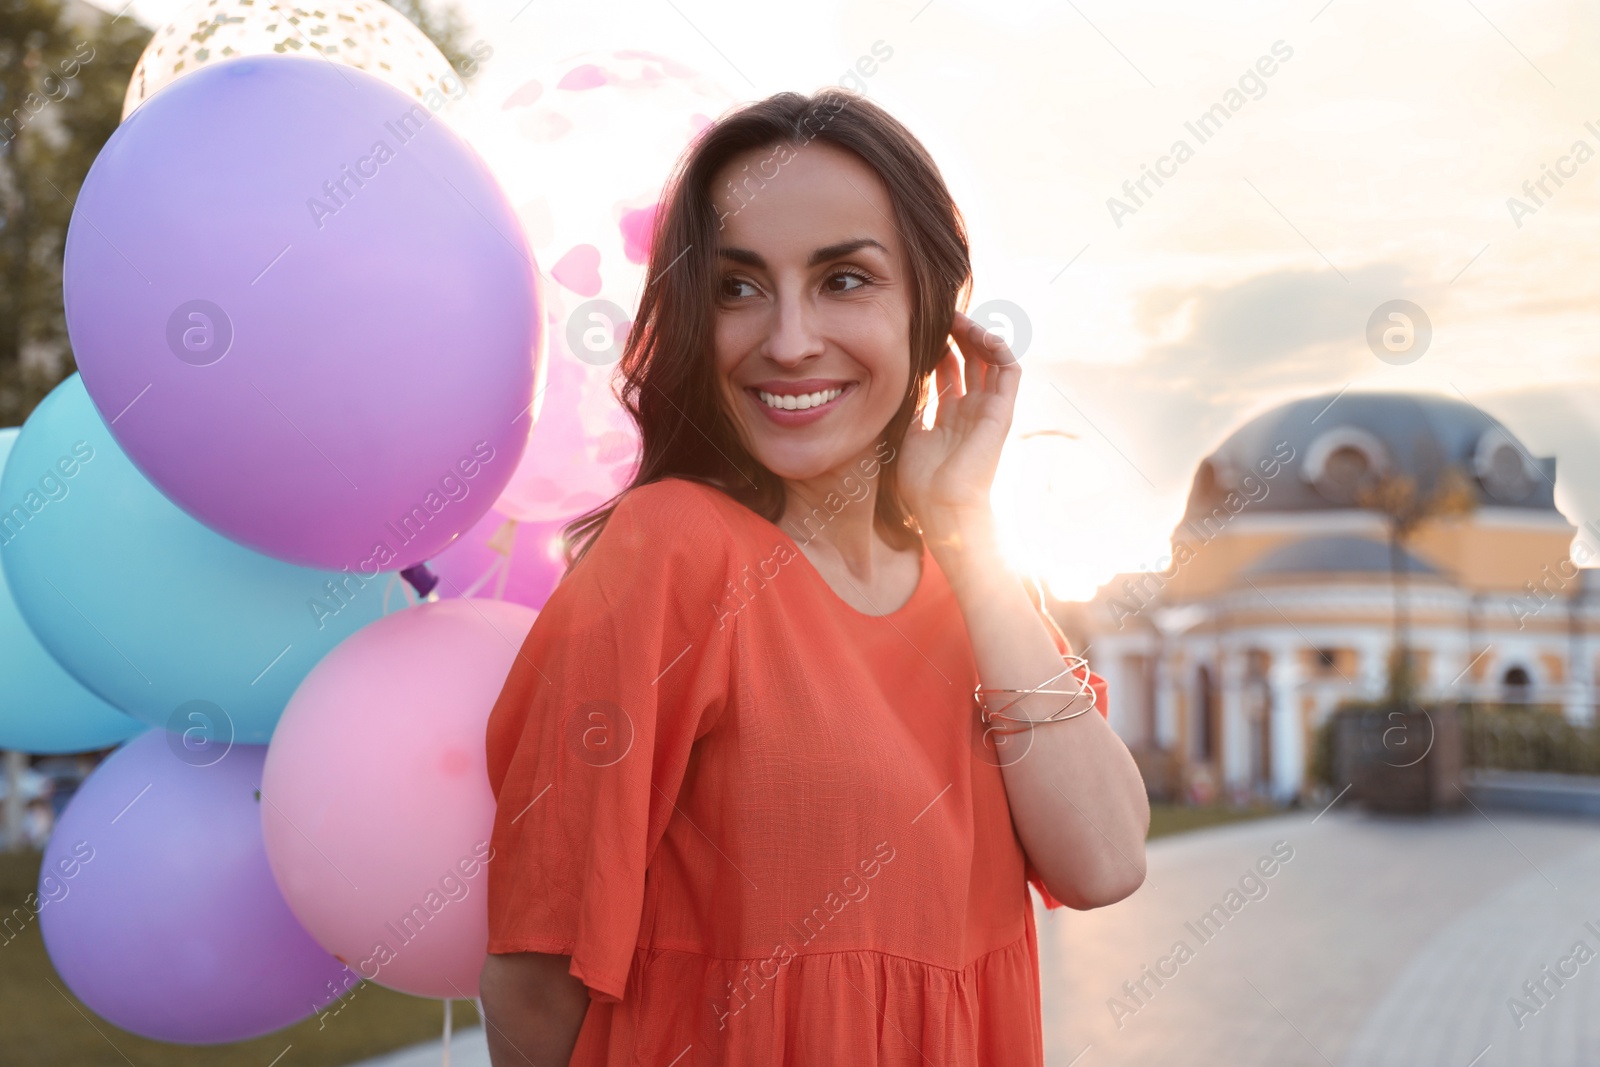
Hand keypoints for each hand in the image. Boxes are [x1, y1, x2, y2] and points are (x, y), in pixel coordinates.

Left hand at [898, 309, 1020, 551]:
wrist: (942, 508)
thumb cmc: (920, 484)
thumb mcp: (905, 433)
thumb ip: (907, 407)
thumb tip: (891, 381)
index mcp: (950, 416)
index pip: (950, 369)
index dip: (939, 345)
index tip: (921, 327)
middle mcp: (972, 410)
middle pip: (971, 359)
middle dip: (958, 334)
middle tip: (941, 314)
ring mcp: (989, 410)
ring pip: (991, 359)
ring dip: (978, 335)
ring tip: (960, 319)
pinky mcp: (1003, 412)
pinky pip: (1010, 371)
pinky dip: (999, 348)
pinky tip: (981, 335)